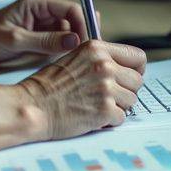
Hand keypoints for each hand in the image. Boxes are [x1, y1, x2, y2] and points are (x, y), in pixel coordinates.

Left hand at [0, 0, 96, 66]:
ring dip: (75, 48)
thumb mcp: (15, 40)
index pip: (72, 10)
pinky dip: (66, 54)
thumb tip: (74, 41)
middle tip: (88, 58)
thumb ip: (45, 41)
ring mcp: (44, 25)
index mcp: (39, 3)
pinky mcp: (42, 38)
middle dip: (83, 38)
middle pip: (76, 22)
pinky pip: (61, 44)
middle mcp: (45, 12)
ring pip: (71, 35)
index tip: (88, 46)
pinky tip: (67, 66)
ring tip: (79, 65)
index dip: (84, 26)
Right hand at [17, 40, 145, 139]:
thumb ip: (99, 60)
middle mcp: (104, 65)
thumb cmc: (47, 86)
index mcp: (96, 49)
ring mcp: (106, 88)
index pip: (137, 56)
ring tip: (95, 106)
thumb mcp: (74, 58)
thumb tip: (123, 69)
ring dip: (117, 106)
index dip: (136, 69)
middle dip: (125, 90)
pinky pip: (121, 118)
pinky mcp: (105, 110)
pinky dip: (109, 121)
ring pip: (131, 100)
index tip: (129, 77)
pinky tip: (92, 116)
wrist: (33, 106)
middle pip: (137, 81)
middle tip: (107, 96)